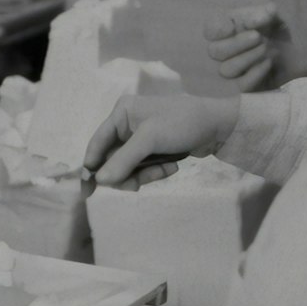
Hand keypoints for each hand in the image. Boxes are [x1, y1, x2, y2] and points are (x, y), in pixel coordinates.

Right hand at [83, 92, 239, 188]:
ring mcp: (141, 138)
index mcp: (121, 113)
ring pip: (128, 168)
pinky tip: (172, 167)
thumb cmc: (182, 123)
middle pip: (112, 160)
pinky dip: (155, 172)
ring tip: (165, 170)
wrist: (219, 125)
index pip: (97, 144)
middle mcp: (127, 124)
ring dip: (144, 175)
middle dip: (127, 174)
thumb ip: (123, 160)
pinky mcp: (154, 149)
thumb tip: (100, 181)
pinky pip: (143, 168)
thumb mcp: (150, 139)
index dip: (91, 168)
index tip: (87, 192)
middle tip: (138, 186)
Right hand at [204, 5, 282, 90]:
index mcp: (226, 31)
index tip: (232, 27)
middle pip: (214, 51)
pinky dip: (256, 72)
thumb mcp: (274, 19)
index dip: (218, 29)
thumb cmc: (279, 34)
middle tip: (258, 37)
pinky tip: (269, 63)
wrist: (299, 57)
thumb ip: (266, 13)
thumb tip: (264, 13)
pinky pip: (242, 85)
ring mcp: (230, 73)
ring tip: (267, 49)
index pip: (209, 30)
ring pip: (227, 69)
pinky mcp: (242, 90)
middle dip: (238, 43)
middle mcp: (222, 52)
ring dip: (249, 57)